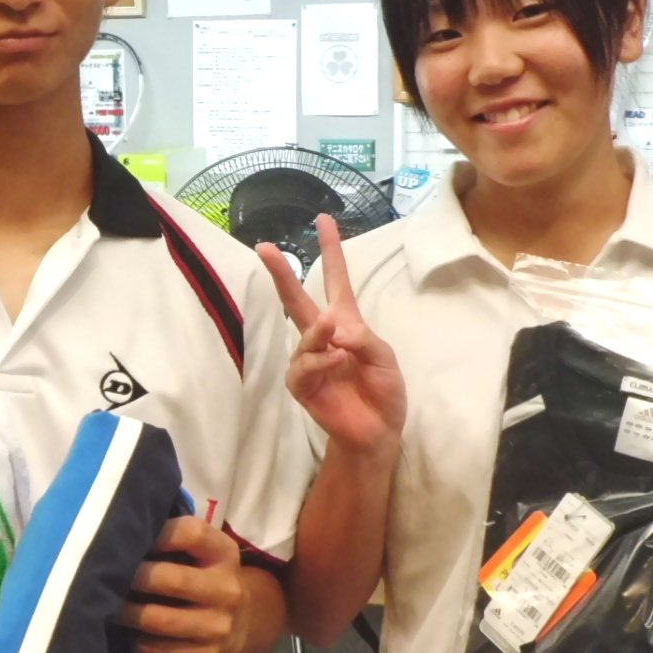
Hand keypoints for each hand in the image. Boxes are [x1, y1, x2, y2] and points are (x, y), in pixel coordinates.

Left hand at [117, 515, 248, 652]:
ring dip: (127, 613)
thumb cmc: (208, 579)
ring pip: (160, 619)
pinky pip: (160, 647)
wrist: (243, 628)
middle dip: (134, 577)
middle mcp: (226, 589)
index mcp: (224, 554)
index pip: (192, 534)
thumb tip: (123, 534)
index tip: (130, 537)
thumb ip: (176, 541)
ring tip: (107, 605)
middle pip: (172, 579)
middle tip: (106, 576)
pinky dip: (137, 638)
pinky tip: (126, 630)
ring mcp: (218, 625)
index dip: (158, 534)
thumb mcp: (205, 554)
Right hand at [257, 215, 404, 455]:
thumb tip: (334, 327)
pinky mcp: (303, 386)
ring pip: (303, 336)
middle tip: (266, 247)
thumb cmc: (383, 392)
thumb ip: (364, 339)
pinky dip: (318, 361)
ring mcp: (310, 362)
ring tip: (332, 331)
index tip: (324, 219)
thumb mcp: (385, 359)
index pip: (337, 280)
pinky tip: (335, 361)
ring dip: (317, 332)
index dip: (331, 251)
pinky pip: (303, 368)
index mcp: (346, 323)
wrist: (377, 433)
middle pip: (297, 300)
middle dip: (282, 273)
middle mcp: (324, 338)